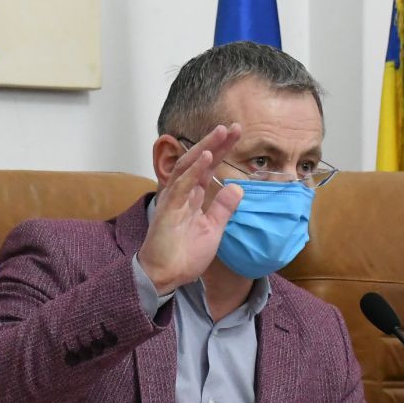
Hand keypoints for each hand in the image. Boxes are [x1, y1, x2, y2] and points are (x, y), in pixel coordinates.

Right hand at [138, 124, 243, 293]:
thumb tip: (237, 187)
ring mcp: (173, 199)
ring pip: (189, 166)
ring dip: (205, 148)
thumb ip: (223, 208)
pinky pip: (182, 185)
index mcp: (192, 196)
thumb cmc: (184, 254)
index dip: (222, 150)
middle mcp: (182, 192)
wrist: (166, 276)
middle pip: (199, 160)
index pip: (209, 167)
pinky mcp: (168, 209)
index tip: (236, 134)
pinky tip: (207, 156)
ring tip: (220, 133)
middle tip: (234, 126)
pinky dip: (194, 170)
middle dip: (216, 142)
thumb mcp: (213, 229)